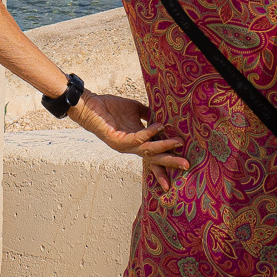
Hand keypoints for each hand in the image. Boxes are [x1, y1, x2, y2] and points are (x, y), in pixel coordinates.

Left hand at [67, 92, 187, 189]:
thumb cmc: (110, 107)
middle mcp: (131, 147)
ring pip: (148, 150)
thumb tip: (163, 114)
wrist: (90, 105)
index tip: (182, 170)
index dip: (166, 164)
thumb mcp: (134, 110)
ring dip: (164, 147)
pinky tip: (159, 126)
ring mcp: (124, 145)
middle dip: (170, 162)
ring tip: (178, 143)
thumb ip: (147, 115)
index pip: (153, 156)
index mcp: (136, 141)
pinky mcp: (117, 140)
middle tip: (186, 166)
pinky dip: (149, 133)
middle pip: (153, 158)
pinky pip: (137, 138)